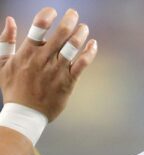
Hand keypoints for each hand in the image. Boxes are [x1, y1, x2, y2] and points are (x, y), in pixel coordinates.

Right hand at [0, 8, 97, 122]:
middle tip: (74, 14)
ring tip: (84, 28)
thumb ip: (6, 40)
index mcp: (28, 52)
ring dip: (81, 34)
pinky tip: (93, 44)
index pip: (38, 26)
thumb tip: (9, 19)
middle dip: (70, 20)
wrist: (26, 113)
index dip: (47, 15)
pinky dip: (90, 52)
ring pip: (73, 46)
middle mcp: (44, 59)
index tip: (52, 11)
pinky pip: (82, 64)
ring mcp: (57, 70)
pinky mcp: (69, 81)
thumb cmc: (13, 87)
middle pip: (60, 33)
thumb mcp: (2, 63)